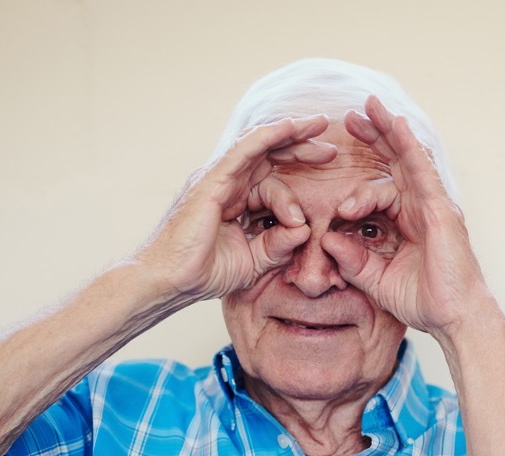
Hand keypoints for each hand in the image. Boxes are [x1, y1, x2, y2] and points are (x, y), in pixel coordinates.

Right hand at [136, 116, 337, 300]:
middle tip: (332, 147)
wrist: (171, 281)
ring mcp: (219, 179)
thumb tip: (304, 229)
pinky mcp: (213, 180)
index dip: (299, 169)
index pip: (272, 175)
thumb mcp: (254, 261)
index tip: (327, 168)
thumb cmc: (204, 273)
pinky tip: (289, 126)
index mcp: (236, 199)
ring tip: (319, 125)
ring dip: (291, 133)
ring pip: (261, 147)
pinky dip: (267, 136)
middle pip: (269, 155)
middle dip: (301, 145)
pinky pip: (244, 151)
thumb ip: (279, 245)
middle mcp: (228, 183)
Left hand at [321, 96, 493, 340]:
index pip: (382, 189)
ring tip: (369, 106)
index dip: (359, 185)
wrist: (455, 317)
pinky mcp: (439, 209)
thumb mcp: (377, 281)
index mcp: (410, 222)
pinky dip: (409, 146)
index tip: (339, 194)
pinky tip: (396, 125)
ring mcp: (433, 205)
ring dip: (388, 131)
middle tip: (351, 117)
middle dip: (375, 138)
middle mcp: (423, 208)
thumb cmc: (426, 302)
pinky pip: (421, 170)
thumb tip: (327, 239)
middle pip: (396, 163)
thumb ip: (353, 261)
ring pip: (408, 159)